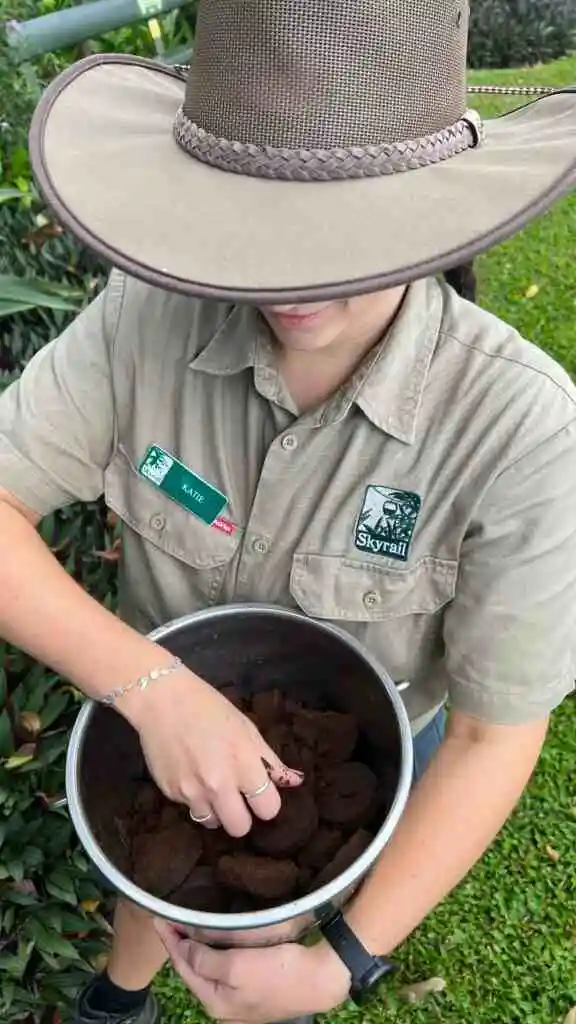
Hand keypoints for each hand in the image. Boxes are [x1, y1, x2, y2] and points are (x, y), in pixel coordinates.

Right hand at [120, 663, 302, 835]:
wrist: (162, 700)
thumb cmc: (209, 708)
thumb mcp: (246, 729)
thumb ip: (269, 760)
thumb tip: (295, 781)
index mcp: (244, 765)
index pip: (268, 809)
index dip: (266, 802)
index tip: (259, 793)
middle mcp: (219, 785)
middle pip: (240, 828)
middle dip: (242, 816)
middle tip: (236, 798)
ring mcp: (192, 792)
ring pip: (213, 823)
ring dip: (216, 810)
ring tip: (211, 786)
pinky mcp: (170, 793)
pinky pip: (190, 808)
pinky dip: (194, 797)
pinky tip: (190, 774)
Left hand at [155, 920, 350, 1023]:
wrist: (322, 979)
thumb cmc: (279, 971)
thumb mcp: (236, 965)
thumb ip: (204, 959)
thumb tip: (182, 948)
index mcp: (215, 1001)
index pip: (183, 967)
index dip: (170, 942)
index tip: (158, 917)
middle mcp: (223, 1006)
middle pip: (193, 971)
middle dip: (180, 947)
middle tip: (170, 920)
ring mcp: (240, 1000)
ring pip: (209, 971)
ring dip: (196, 949)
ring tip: (186, 927)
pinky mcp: (255, 989)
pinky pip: (224, 970)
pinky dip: (214, 953)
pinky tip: (214, 941)